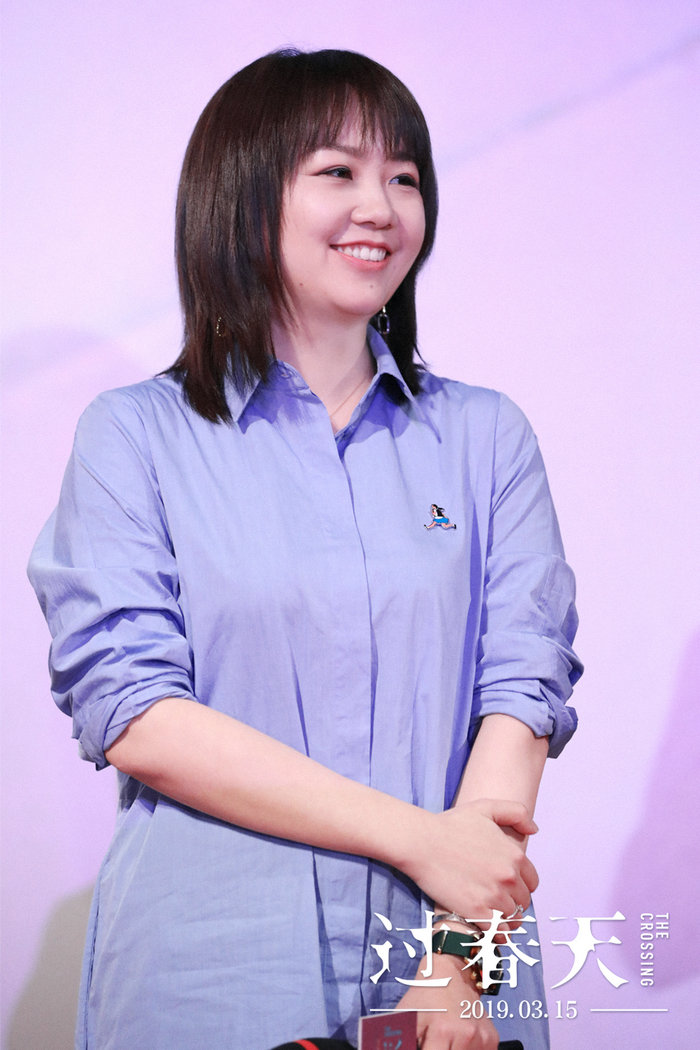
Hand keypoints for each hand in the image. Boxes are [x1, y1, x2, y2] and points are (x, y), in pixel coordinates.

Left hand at [395, 953, 498, 1048]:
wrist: (452, 972)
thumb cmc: (424, 996)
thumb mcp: (406, 1016)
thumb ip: (400, 1041)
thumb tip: (389, 1047)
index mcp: (442, 1031)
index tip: (423, 1045)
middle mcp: (466, 1036)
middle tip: (432, 1042)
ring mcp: (482, 1038)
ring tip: (442, 1041)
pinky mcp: (492, 1039)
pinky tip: (457, 1042)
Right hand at [401, 798, 537, 925]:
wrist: (422, 842)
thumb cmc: (450, 825)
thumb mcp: (486, 808)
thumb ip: (516, 813)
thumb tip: (534, 830)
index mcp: (514, 855)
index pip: (532, 882)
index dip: (520, 885)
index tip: (506, 887)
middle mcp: (509, 877)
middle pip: (523, 902)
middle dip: (512, 902)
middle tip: (495, 901)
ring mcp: (494, 896)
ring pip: (512, 919)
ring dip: (504, 918)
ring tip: (489, 914)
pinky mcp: (477, 912)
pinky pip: (499, 932)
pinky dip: (496, 933)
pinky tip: (485, 926)